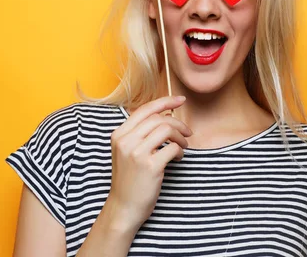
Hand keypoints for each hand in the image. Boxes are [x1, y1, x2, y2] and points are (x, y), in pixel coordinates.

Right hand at [106, 96, 191, 231]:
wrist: (124, 207)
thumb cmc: (129, 179)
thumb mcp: (126, 151)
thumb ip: (139, 133)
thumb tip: (166, 115)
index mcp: (119, 134)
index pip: (145, 109)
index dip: (165, 102)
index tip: (180, 100)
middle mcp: (126, 141)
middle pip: (158, 119)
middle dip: (178, 123)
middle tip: (187, 132)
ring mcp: (137, 153)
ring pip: (167, 130)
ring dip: (180, 137)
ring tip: (183, 146)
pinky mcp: (150, 166)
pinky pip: (173, 148)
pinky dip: (180, 151)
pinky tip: (178, 158)